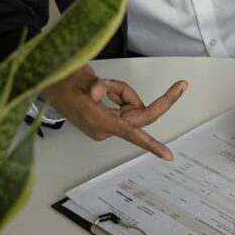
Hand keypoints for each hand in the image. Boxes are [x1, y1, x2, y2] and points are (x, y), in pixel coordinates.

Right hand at [40, 64, 187, 159]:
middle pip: (141, 114)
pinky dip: (119, 93)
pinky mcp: (111, 120)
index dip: (150, 144)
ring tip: (100, 84)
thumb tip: (100, 91)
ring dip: (122, 91)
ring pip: (133, 106)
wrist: (52, 84)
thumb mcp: (79, 79)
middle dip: (157, 99)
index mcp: (99, 122)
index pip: (131, 133)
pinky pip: (127, 104)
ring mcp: (109, 124)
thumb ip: (94, 85)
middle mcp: (107, 127)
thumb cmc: (65, 82)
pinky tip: (101, 89)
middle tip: (182, 84)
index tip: (167, 155)